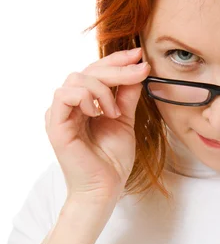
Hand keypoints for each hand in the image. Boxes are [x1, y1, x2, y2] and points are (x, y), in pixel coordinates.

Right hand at [45, 47, 149, 217]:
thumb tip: (138, 70)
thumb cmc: (112, 160)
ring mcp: (60, 113)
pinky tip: (100, 113)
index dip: (116, 59)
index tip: (138, 55)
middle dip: (117, 68)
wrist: (105, 188)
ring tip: (115, 112)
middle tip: (140, 71)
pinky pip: (65, 95)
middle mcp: (70, 105)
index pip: (96, 70)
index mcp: (84, 102)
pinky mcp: (55, 124)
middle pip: (88, 70)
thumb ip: (127, 96)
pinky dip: (86, 98)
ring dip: (103, 89)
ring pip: (77, 78)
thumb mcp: (125, 120)